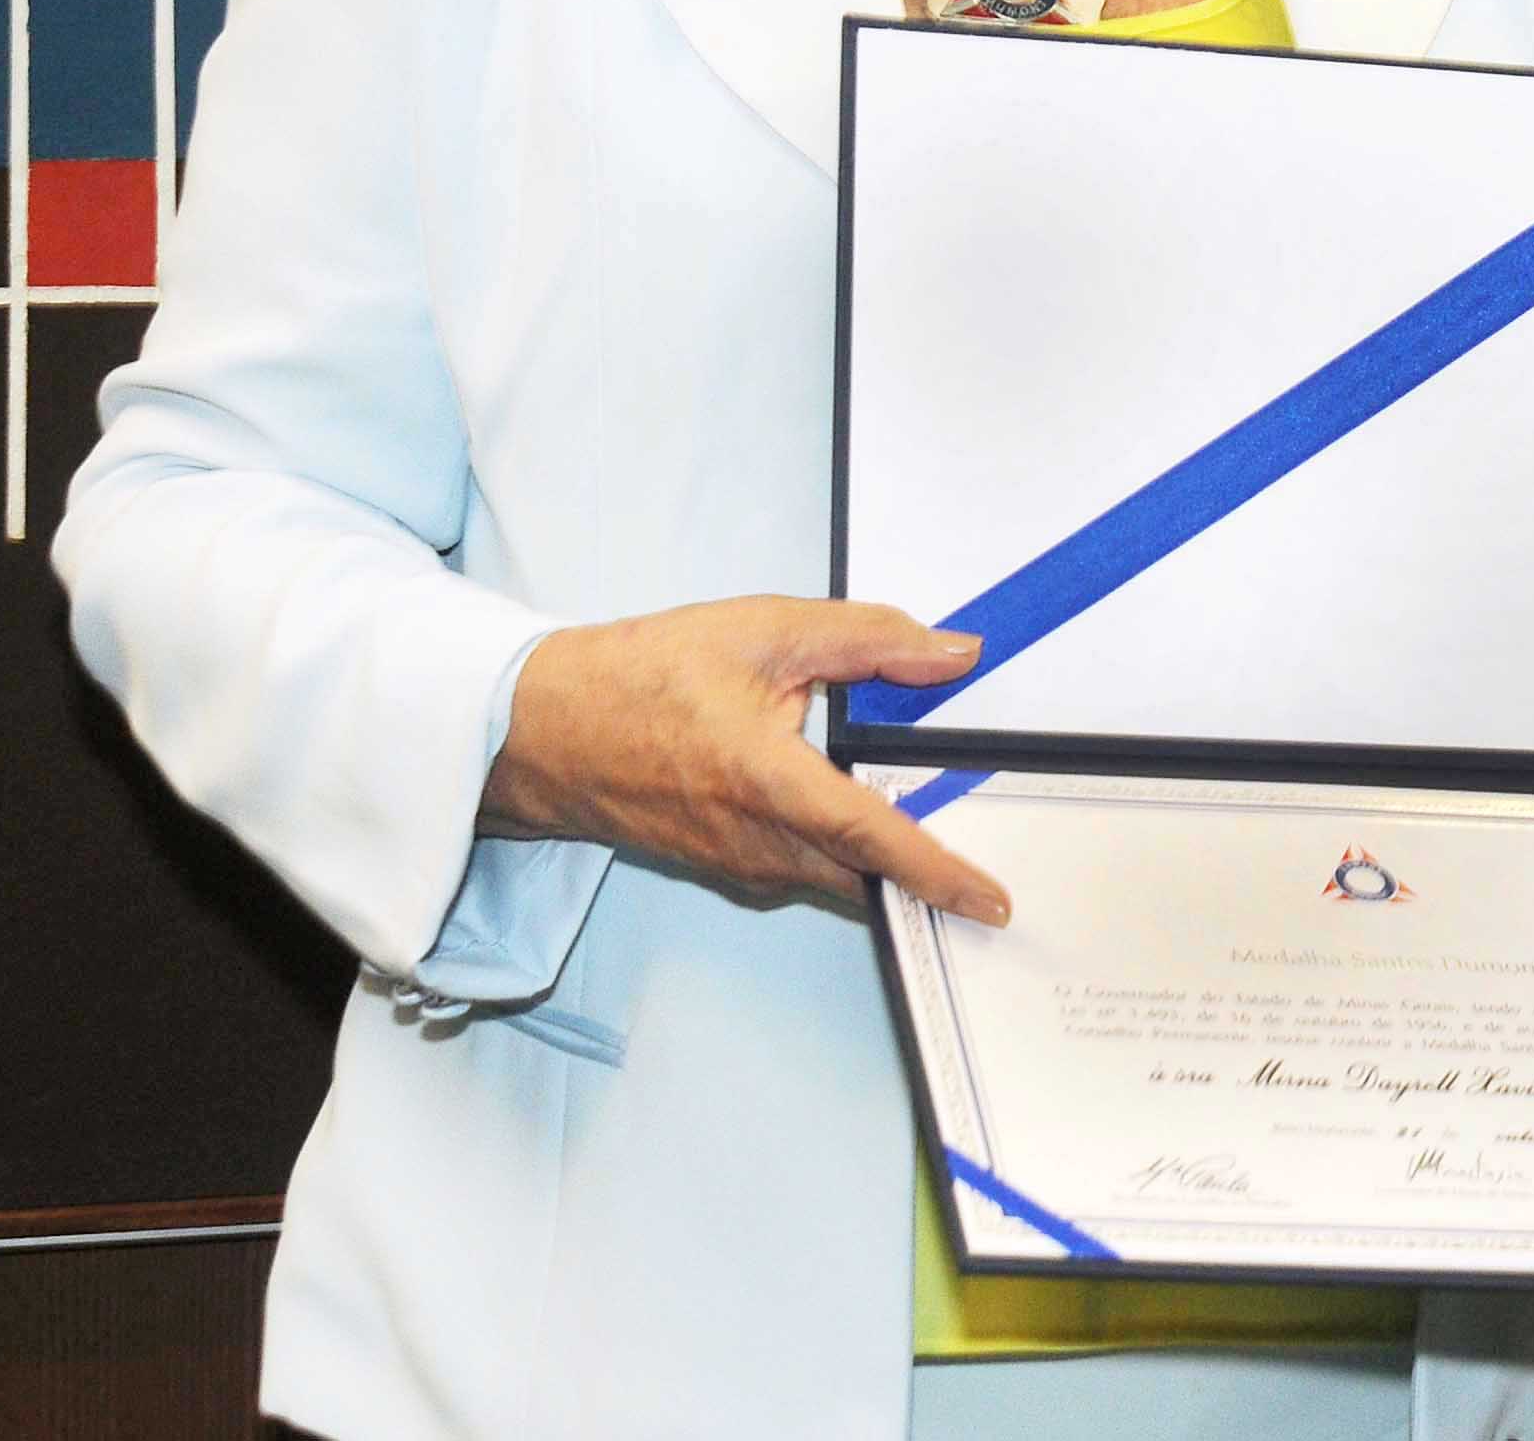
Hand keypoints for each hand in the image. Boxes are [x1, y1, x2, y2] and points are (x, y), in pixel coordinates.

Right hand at [481, 596, 1012, 924]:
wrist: (544, 728)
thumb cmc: (644, 675)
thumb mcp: (763, 630)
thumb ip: (869, 640)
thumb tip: (955, 654)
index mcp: (768, 783)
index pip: (872, 837)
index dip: (936, 872)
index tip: (989, 903)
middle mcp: (756, 842)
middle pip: (864, 874)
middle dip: (924, 876)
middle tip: (985, 859)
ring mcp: (738, 865)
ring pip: (835, 878)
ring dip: (881, 861)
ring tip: (933, 821)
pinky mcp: (726, 868)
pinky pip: (803, 872)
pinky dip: (841, 853)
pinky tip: (857, 807)